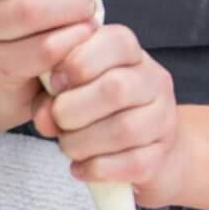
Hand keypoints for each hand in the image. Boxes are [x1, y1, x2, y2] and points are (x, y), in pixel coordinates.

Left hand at [30, 22, 181, 196]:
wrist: (148, 147)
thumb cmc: (97, 109)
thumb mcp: (72, 90)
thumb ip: (52, 94)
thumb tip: (45, 116)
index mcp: (132, 54)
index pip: (116, 41)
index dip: (79, 61)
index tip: (54, 82)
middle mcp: (154, 81)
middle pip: (116, 88)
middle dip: (73, 109)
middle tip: (57, 121)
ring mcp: (163, 119)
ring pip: (125, 130)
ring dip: (82, 142)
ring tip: (67, 146)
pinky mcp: (162, 157)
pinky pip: (132, 164)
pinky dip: (97, 168)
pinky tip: (80, 169)